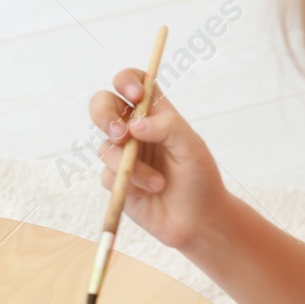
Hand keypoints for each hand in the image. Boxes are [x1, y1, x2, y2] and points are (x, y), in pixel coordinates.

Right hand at [86, 69, 225, 251]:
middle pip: (103, 105)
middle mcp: (135, 130)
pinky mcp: (115, 179)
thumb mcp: (192, 148)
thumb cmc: (201, 180)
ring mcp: (123, 155)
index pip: (134, 82)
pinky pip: (106, 174)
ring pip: (104, 145)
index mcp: (156, 115)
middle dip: (103, 115)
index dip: (127, 81)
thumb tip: (133, 125)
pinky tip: (148, 192)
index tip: (135, 95)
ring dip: (129, 165)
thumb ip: (168, 127)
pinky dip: (127, 183)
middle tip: (120, 134)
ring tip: (157, 182)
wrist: (198, 222)